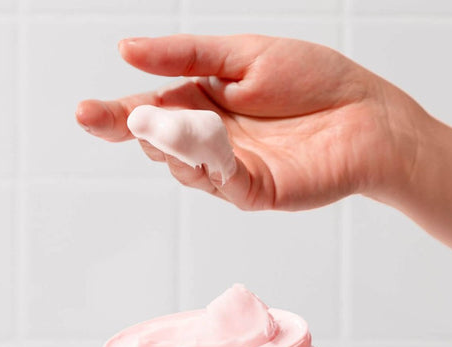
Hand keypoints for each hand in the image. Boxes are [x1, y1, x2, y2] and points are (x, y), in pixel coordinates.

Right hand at [76, 35, 423, 210]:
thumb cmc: (315, 81)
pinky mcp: (254, 191)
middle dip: (135, 130)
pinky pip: (220, 181)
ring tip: (167, 120)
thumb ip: (187, 55)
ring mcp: (230, 170)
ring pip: (182, 165)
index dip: (115, 114)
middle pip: (158, 143)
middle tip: (122, 116)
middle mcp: (210, 141)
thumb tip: (126, 49)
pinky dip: (207, 162)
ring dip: (170, 143)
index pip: (149, 111)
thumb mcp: (244, 54)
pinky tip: (200, 141)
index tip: (83, 113)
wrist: (368, 114)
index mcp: (203, 104)